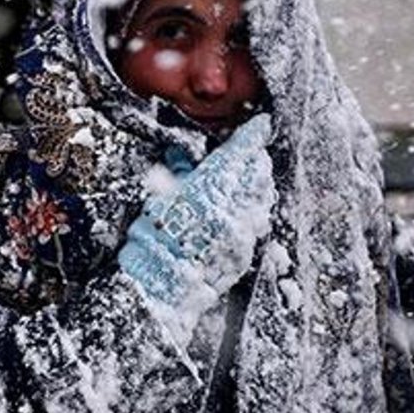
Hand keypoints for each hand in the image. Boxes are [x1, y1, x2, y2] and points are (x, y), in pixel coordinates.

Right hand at [118, 115, 276, 333]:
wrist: (160, 287)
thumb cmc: (152, 240)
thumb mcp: (159, 198)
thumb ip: (179, 175)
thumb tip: (183, 159)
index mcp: (211, 188)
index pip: (240, 153)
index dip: (252, 136)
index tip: (260, 125)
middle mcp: (234, 209)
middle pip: (257, 175)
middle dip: (254, 162)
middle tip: (248, 154)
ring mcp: (243, 233)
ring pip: (261, 199)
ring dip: (255, 188)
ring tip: (245, 183)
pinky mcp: (244, 253)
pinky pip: (254, 225)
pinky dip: (249, 214)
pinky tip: (237, 213)